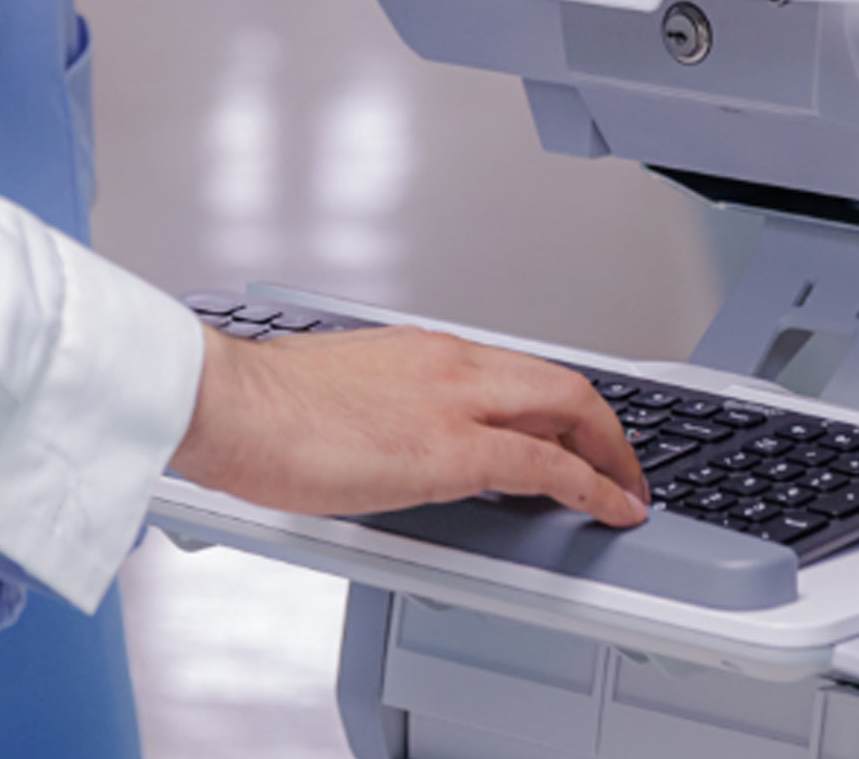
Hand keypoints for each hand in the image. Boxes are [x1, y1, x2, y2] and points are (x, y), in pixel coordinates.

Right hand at [170, 323, 646, 528]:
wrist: (231, 404)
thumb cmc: (264, 408)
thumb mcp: (341, 395)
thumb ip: (383, 409)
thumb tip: (394, 440)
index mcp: (422, 351)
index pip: (516, 369)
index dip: (561, 403)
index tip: (575, 430)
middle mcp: (450, 364)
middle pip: (559, 381)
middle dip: (604, 424)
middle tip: (622, 461)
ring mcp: (455, 402)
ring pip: (567, 408)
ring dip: (609, 451)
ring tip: (627, 488)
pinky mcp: (450, 450)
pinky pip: (545, 465)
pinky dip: (591, 485)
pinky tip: (609, 507)